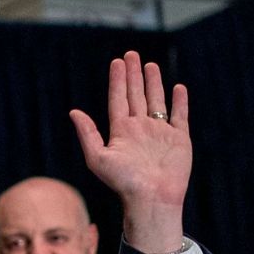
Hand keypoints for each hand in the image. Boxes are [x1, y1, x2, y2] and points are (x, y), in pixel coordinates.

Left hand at [70, 51, 190, 253]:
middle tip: (131, 55)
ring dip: (153, 84)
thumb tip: (74, 111)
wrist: (151, 198)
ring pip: (156, 101)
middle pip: (136, 95)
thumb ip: (87, 134)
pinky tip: (177, 88)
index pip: (118, 99)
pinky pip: (179, 116)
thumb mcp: (98, 157)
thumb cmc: (123, 182)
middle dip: (133, 75)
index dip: (117, 81)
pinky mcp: (179, 140)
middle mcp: (140, 129)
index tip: (117, 62)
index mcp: (121, 131)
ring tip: (150, 65)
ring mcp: (160, 133)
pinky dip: (179, 102)